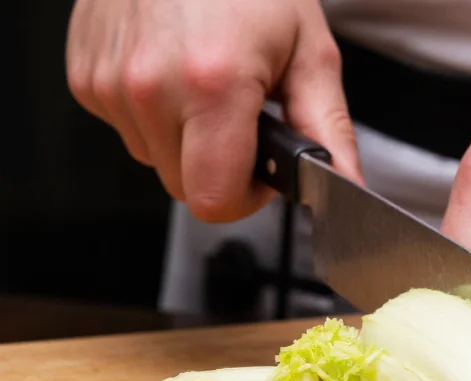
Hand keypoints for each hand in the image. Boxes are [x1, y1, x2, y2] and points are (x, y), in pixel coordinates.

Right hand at [66, 0, 361, 221]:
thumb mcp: (309, 52)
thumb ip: (328, 130)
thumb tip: (347, 184)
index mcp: (212, 86)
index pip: (216, 201)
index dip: (247, 197)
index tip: (261, 170)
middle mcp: (149, 87)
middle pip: (186, 188)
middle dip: (220, 168)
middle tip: (242, 118)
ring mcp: (109, 81)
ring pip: (154, 159)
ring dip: (186, 140)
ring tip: (209, 83)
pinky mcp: (85, 74)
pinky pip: (126, 127)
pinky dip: (153, 114)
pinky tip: (174, 71)